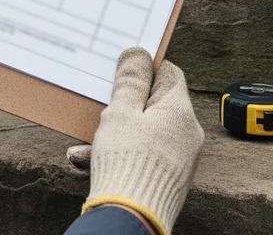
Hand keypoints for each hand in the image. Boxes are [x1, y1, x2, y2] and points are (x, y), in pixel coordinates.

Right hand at [69, 48, 203, 234]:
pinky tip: (87, 159)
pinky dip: (119, 154)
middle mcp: (186, 134)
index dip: (146, 67)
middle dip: (124, 103)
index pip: (169, 73)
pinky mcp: (166, 178)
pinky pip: (141, 155)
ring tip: (88, 137)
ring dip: (115, 131)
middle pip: (154, 104)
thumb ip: (130, 81)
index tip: (124, 66)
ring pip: (143, 132)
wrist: (131, 219)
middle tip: (103, 101)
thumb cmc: (127, 162)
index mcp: (180, 111)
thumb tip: (138, 54)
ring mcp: (178, 159)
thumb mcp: (120, 112)